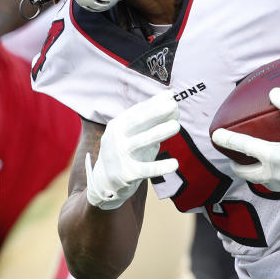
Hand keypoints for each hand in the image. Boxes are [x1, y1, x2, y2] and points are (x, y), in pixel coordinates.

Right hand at [85, 93, 179, 209]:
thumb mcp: (135, 135)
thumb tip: (173, 103)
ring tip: (176, 126)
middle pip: (137, 122)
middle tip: (173, 105)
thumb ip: (152, 122)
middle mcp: (116, 138)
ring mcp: (120, 155)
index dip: (154, 103)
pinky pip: (146, 169)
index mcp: (117, 125)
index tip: (171, 96)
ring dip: (159, 132)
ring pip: (141, 142)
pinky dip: (160, 166)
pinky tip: (174, 164)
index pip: (137, 111)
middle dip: (155, 112)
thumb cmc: (126, 152)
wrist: (103, 182)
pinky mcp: (126, 174)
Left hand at [212, 87, 279, 192]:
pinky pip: (279, 185)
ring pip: (264, 183)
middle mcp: (277, 174)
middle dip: (238, 168)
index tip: (216, 137)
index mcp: (274, 157)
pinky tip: (279, 171)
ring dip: (255, 175)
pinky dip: (272, 179)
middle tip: (233, 161)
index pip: (245, 147)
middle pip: (248, 174)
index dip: (229, 140)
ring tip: (254, 166)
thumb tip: (273, 92)